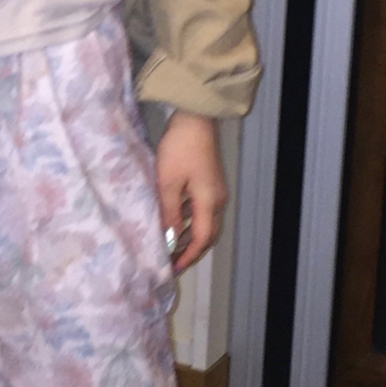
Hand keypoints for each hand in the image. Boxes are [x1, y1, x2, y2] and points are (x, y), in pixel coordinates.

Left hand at [155, 111, 226, 273]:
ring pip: (203, 224)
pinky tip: (173, 225)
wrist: (195, 117)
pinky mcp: (209, 183)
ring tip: (169, 248)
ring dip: (188, 238)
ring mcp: (215, 192)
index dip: (187, 258)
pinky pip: (200, 212)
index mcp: (209, 203)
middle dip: (189, 252)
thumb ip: (169, 214)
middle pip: (206, 236)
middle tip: (171, 263)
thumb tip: (168, 241)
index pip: (201, 241)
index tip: (172, 269)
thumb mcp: (168, 184)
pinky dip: (188, 223)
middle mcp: (217, 200)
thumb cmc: (180, 147)